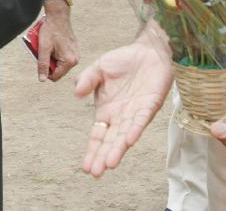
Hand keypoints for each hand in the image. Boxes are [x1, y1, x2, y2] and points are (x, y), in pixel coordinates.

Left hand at [38, 1, 79, 81]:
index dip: (45, 71)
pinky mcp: (74, 50)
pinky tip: (53, 45)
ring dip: (52, 58)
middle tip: (44, 51)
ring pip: (60, 64)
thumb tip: (42, 79)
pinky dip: (56, 53)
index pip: (55, 77)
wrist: (58, 16)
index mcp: (69, 61)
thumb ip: (43, 65)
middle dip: (49, 63)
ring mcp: (75, 55)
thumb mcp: (43, 48)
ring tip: (48, 47)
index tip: (41, 60)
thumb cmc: (50, 30)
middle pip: (58, 71)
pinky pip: (63, 57)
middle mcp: (75, 60)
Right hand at [74, 21, 171, 176]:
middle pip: (110, 141)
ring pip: (124, 136)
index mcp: (106, 110)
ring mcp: (135, 113)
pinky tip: (128, 140)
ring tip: (110, 163)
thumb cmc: (124, 61)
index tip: (86, 166)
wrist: (148, 51)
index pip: (97, 135)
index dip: (92, 150)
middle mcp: (120, 116)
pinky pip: (140, 120)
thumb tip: (76, 93)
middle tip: (96, 173)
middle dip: (102, 156)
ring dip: (117, 149)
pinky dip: (134, 130)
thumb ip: (87, 80)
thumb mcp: (99, 68)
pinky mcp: (149, 106)